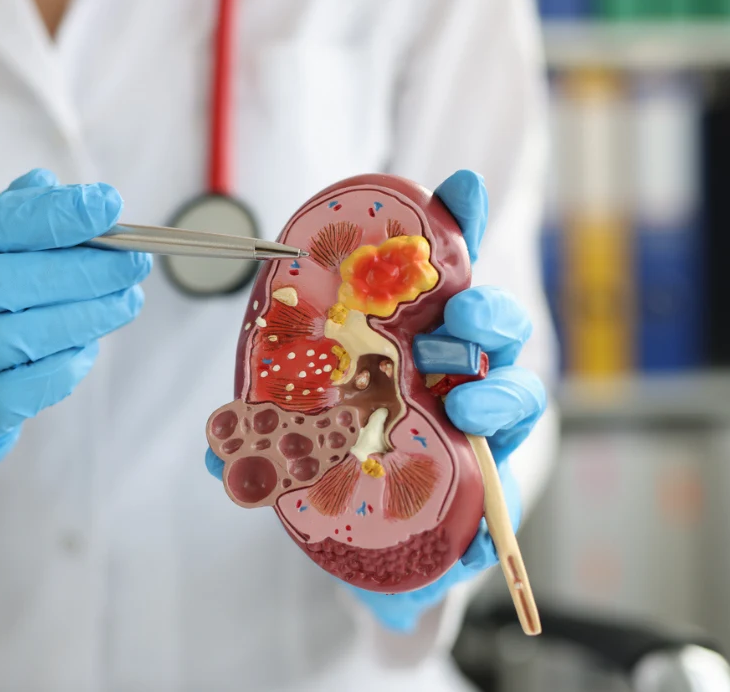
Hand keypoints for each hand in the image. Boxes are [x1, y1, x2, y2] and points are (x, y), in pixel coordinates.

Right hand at [0, 169, 150, 506]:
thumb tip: (52, 184)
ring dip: (80, 318)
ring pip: (8, 338)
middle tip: (131, 265)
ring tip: (125, 303)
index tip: (107, 206)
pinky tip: (87, 350)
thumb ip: (7, 223)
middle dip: (77, 271)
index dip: (48, 215)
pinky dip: (60, 368)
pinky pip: (14, 392)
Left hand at [204, 170, 545, 631]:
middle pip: (493, 325)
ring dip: (500, 390)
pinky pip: (510, 476)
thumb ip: (260, 432)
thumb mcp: (292, 428)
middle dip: (489, 310)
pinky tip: (483, 488)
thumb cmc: (338, 460)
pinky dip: (501, 480)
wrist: (366, 540)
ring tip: (465, 404)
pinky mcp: (489, 487)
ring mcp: (479, 428)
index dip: (459, 226)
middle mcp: (455, 373)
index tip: (460, 188)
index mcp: (411, 340)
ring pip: (516, 391)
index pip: (443, 273)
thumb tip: (213, 450)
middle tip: (464, 313)